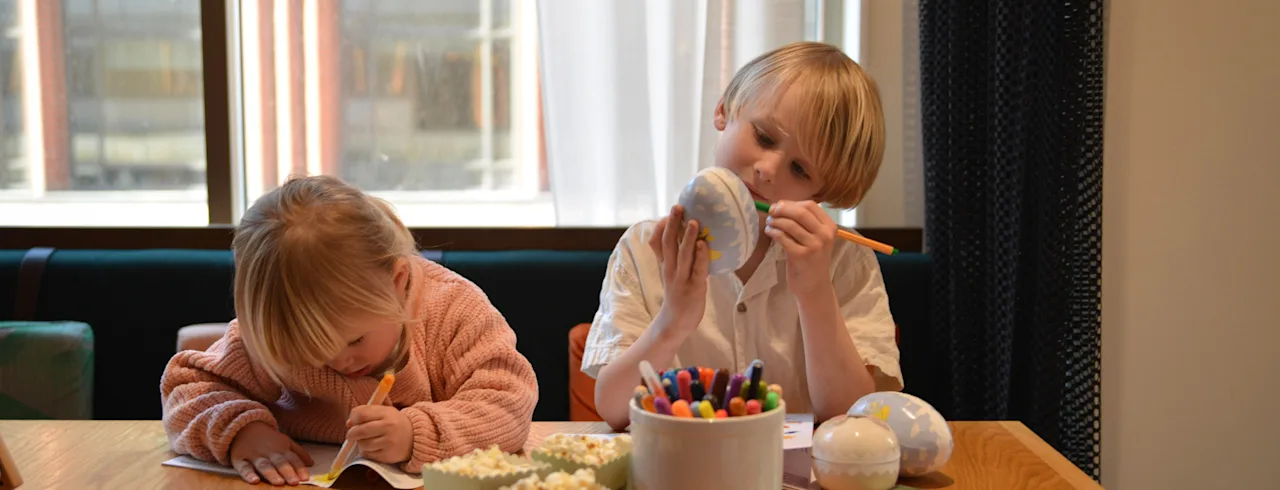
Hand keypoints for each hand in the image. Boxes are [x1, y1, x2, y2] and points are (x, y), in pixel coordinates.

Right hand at [229, 421, 313, 485]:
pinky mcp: (240, 459)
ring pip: (264, 465)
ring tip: (279, 482)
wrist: (244, 426)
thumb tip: (311, 464)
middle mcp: (269, 453)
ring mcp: (254, 456)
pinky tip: (254, 481)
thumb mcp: (285, 442)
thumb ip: (298, 453)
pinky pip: (244, 467)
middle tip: (294, 482)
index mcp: (282, 449)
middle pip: (280, 462)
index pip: (293, 458)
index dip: (299, 468)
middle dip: (287, 472)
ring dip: (272, 474)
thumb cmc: (268, 439)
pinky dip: (248, 474)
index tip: (305, 478)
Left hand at [346, 405, 412, 463]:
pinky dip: (366, 451)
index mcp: (386, 413)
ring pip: (362, 444)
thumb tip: (348, 423)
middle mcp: (388, 427)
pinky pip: (367, 454)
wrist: (414, 438)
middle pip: (360, 431)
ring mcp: (388, 442)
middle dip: (351, 434)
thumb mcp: (384, 412)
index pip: (361, 414)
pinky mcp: (387, 455)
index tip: (354, 421)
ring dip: (360, 443)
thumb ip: (366, 413)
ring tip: (367, 440)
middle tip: (352, 435)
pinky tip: (374, 447)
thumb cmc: (394, 423)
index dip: (353, 418)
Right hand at [647, 204, 709, 339]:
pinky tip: (703, 244)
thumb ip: (677, 258)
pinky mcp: (694, 288)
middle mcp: (670, 269)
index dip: (660, 227)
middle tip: (678, 206)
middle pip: (668, 243)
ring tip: (694, 221)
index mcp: (665, 265)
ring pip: (682, 254)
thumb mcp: (672, 274)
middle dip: (673, 223)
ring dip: (687, 237)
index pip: (657, 242)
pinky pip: (697, 269)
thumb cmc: (678, 296)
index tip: (668, 213)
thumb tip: (690, 239)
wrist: (675, 324)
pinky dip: (700, 256)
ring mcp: (681, 278)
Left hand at [763, 200, 836, 295]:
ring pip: (790, 224)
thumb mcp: (815, 239)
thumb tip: (780, 205)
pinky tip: (769, 232)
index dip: (791, 203)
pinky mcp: (801, 255)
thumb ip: (804, 222)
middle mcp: (824, 235)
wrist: (814, 285)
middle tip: (770, 211)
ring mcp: (814, 246)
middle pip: (800, 212)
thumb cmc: (812, 259)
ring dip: (775, 221)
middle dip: (782, 209)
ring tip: (769, 223)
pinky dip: (773, 232)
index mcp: (829, 227)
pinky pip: (783, 237)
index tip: (779, 205)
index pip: (810, 205)